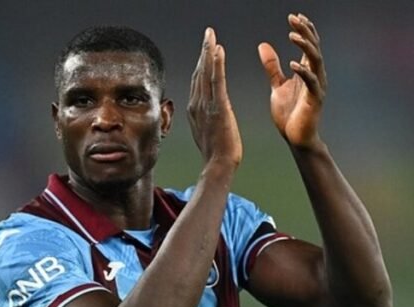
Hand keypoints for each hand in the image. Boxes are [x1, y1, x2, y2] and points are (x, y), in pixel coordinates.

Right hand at [188, 27, 242, 166]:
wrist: (218, 165)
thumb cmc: (216, 153)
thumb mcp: (206, 132)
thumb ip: (204, 118)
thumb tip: (204, 112)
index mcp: (195, 109)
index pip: (198, 80)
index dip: (201, 63)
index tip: (206, 48)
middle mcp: (197, 104)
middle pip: (199, 72)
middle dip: (204, 51)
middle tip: (208, 33)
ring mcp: (206, 105)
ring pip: (206, 73)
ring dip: (208, 51)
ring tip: (211, 35)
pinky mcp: (219, 107)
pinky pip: (217, 81)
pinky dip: (217, 64)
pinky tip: (218, 50)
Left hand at [258, 13, 326, 148]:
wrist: (295, 139)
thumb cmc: (289, 114)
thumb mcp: (277, 86)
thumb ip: (272, 67)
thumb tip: (263, 45)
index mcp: (307, 71)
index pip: (309, 45)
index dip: (304, 30)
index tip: (294, 17)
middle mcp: (315, 76)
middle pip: (314, 48)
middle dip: (305, 32)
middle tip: (294, 19)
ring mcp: (317, 88)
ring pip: (316, 61)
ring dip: (305, 47)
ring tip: (292, 35)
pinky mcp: (314, 101)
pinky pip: (312, 83)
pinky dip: (303, 72)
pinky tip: (293, 64)